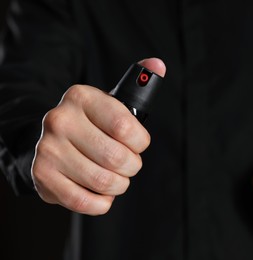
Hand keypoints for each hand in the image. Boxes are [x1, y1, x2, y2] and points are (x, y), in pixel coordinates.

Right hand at [31, 58, 165, 214]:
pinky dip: (101, 202)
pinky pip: (84, 202)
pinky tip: (100, 191)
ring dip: (118, 185)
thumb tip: (159, 64)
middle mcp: (60, 120)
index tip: (137, 143)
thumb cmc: (90, 124)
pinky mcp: (43, 177)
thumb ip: (138, 85)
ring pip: (104, 182)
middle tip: (127, 164)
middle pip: (117, 158)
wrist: (46, 139)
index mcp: (82, 97)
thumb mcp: (111, 102)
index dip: (140, 142)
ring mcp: (48, 149)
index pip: (126, 127)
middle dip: (131, 166)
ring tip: (114, 177)